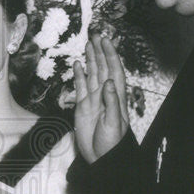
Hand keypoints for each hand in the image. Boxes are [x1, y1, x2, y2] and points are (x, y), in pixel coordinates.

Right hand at [73, 35, 128, 163]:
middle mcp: (105, 94)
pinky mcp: (82, 106)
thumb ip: (111, 102)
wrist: (101, 158)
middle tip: (95, 35)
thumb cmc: (112, 143)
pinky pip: (81, 87)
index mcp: (116, 96)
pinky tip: (78, 64)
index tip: (106, 40)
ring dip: (91, 59)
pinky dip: (79, 75)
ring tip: (88, 44)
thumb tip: (108, 83)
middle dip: (100, 51)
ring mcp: (93, 99)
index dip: (110, 55)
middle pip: (103, 68)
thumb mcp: (114, 123)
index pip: (114, 70)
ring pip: (92, 74)